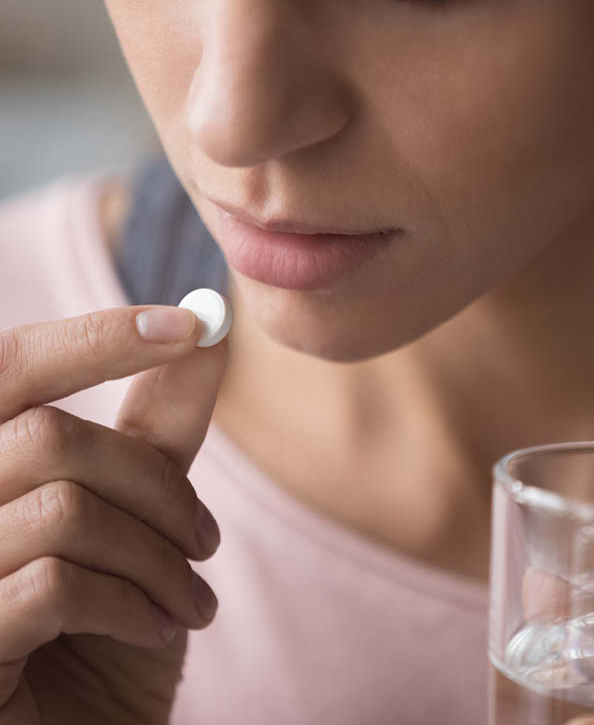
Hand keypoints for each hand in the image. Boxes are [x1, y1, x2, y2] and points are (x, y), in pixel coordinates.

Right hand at [0, 306, 227, 724]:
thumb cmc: (108, 622)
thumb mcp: (138, 514)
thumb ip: (158, 425)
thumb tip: (212, 330)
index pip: (6, 366)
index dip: (94, 339)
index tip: (193, 324)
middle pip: (48, 438)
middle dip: (156, 484)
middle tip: (208, 540)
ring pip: (63, 510)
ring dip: (159, 556)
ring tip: (193, 599)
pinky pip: (54, 585)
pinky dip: (134, 603)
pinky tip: (159, 629)